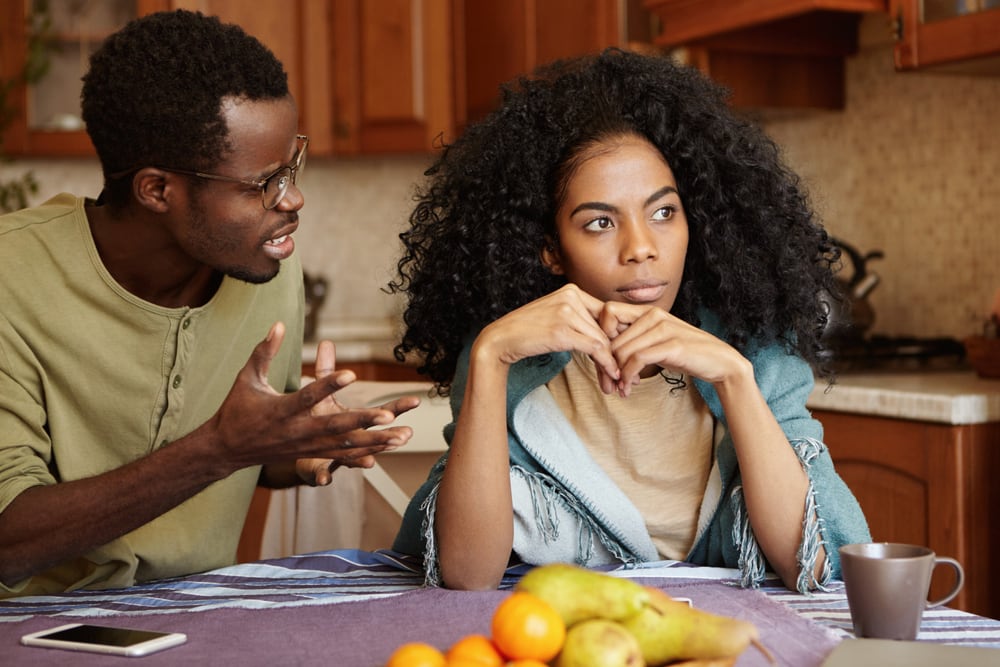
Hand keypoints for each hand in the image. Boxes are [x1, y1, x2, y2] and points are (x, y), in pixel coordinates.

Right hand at [208, 323, 418, 479]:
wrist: (227, 448)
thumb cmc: (237, 408)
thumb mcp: (247, 377)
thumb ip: (264, 351)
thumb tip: (278, 323)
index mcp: (280, 410)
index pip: (307, 397)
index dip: (328, 385)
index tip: (351, 374)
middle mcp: (296, 431)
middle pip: (333, 426)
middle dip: (362, 421)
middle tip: (388, 414)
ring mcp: (305, 446)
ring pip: (344, 445)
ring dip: (374, 440)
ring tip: (401, 435)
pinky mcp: (311, 454)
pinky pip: (342, 455)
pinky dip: (367, 452)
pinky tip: (388, 447)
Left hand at [295, 340, 421, 485]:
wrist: (296, 445)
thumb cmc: (314, 416)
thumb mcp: (321, 390)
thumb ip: (325, 369)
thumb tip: (327, 341)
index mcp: (358, 420)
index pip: (384, 413)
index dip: (400, 407)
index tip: (416, 400)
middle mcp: (354, 440)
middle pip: (375, 438)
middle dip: (389, 437)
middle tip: (405, 435)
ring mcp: (338, 456)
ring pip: (352, 459)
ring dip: (361, 460)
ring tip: (371, 462)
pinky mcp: (318, 467)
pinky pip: (321, 473)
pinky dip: (323, 476)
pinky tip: (322, 480)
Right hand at [477, 284, 621, 391]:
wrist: (501, 338)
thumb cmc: (529, 331)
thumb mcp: (557, 316)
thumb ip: (581, 320)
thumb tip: (609, 338)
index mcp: (572, 290)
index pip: (606, 314)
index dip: (618, 337)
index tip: (623, 356)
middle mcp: (571, 296)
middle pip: (606, 328)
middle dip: (617, 353)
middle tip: (624, 373)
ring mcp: (566, 312)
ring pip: (603, 340)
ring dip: (611, 363)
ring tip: (615, 380)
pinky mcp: (562, 330)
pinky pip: (594, 347)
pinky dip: (606, 363)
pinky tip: (610, 375)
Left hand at [596, 302, 745, 394]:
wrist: (719, 362)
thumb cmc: (684, 353)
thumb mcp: (655, 341)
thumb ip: (633, 340)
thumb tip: (605, 351)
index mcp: (647, 311)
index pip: (608, 311)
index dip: (601, 334)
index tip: (607, 356)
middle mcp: (653, 314)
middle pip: (611, 336)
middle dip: (606, 363)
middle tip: (610, 382)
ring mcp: (663, 328)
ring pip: (621, 350)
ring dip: (617, 374)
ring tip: (622, 388)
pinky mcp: (672, 345)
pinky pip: (636, 360)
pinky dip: (628, 376)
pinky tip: (630, 388)